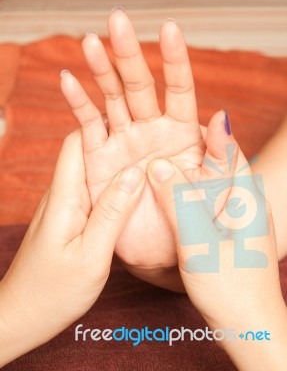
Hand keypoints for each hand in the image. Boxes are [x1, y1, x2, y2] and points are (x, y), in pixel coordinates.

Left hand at [0, 130, 144, 366]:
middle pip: (85, 152)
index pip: (77, 142)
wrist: (22, 315)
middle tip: (149, 133)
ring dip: (115, 162)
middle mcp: (61, 195)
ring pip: (90, 171)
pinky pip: (90, 191)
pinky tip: (131, 190)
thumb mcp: (91, 256)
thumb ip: (113, 213)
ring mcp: (63, 206)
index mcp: (64, 198)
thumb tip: (134, 173)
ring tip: (147, 155)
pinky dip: (111, 185)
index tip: (130, 114)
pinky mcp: (67, 218)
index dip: (100, 122)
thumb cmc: (54, 292)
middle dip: (114, 139)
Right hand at [61, 9, 203, 290]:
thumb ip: (221, 155)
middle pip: (140, 86)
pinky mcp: (101, 161)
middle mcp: (151, 132)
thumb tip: (220, 118)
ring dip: (101, 71)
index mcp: (183, 134)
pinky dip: (78, 104)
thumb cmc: (202, 222)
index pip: (180, 89)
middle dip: (129, 54)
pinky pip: (88, 128)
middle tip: (117, 21)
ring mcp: (125, 144)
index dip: (176, 60)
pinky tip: (69, 81)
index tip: (169, 30)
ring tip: (89, 43)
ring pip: (111, 99)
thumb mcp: (220, 190)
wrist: (171, 254)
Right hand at [147, 110, 286, 369]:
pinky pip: (203, 200)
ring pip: (209, 182)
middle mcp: (243, 202)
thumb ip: (178, 202)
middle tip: (164, 130)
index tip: (188, 113)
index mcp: (245, 199)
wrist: (249, 325)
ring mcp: (234, 216)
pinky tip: (168, 192)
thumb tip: (157, 167)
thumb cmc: (231, 289)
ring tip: (160, 158)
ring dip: (187, 169)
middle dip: (194, 145)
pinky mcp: (224, 230)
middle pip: (218, 162)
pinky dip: (185, 191)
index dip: (210, 130)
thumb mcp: (199, 243)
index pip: (230, 152)